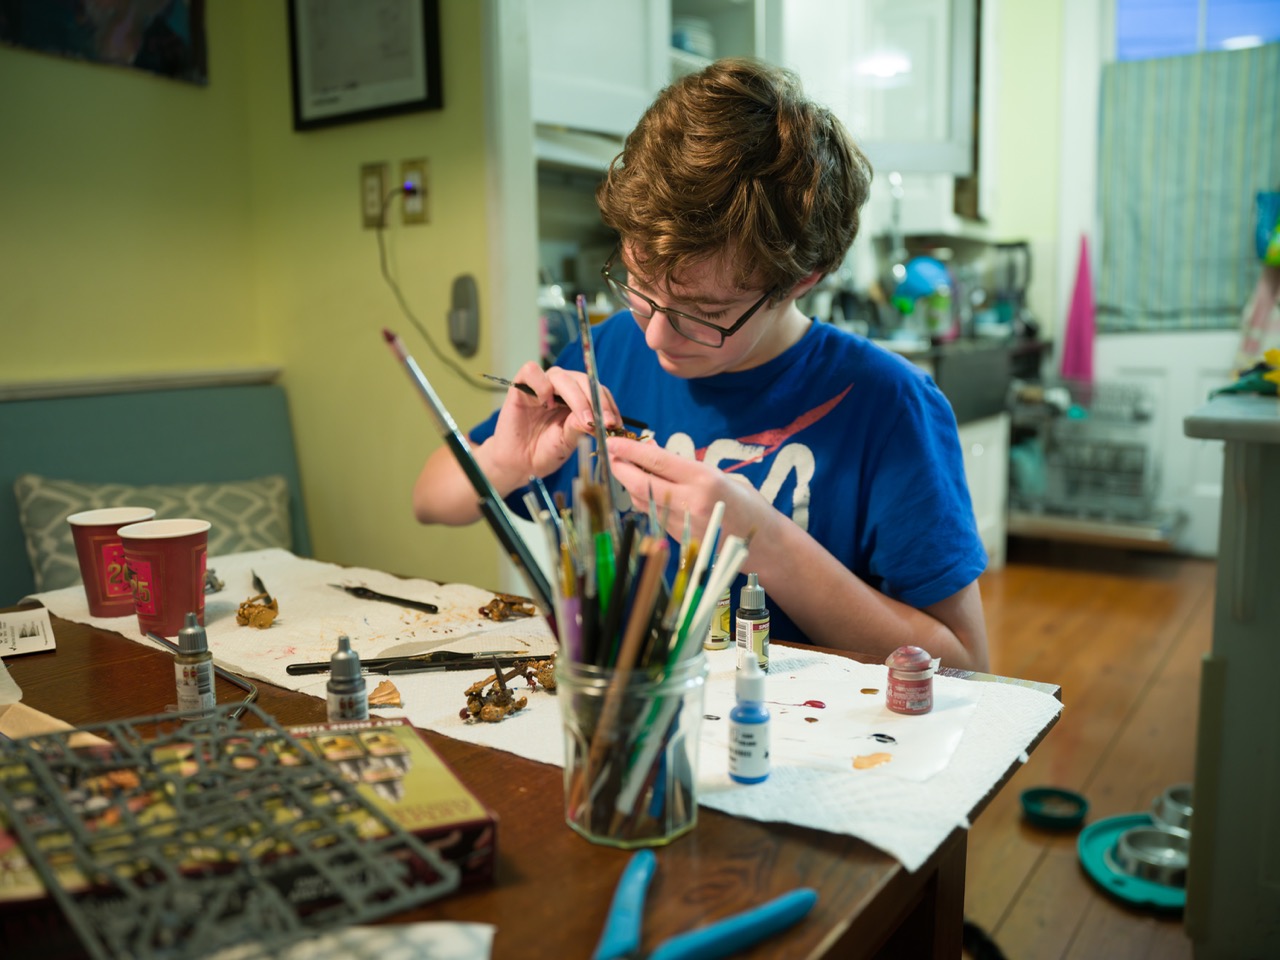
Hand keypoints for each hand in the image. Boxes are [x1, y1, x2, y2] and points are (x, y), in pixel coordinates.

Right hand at [485, 361, 626, 485]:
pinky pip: (532, 371)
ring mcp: (542, 385)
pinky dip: (541, 385)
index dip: (608, 405)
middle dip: (596, 402)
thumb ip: (581, 427)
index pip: (597, 391)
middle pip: (584, 381)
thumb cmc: (546, 451)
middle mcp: (562, 387)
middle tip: (603, 423)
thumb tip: (599, 419)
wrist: (519, 463)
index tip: (615, 424)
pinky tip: (545, 404)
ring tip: (582, 420)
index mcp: (578, 398)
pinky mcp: (520, 386)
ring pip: (563, 376)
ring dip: (577, 398)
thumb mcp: (569, 441)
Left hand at [605, 436, 773, 544]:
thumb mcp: (721, 476)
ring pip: (642, 499)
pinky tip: (643, 488)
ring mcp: (682, 522)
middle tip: (610, 454)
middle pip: (639, 483)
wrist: (765, 544)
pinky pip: (652, 513)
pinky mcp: (678, 537)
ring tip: (625, 467)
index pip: (656, 461)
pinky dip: (643, 499)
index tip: (613, 440)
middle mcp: (689, 501)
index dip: (630, 449)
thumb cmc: (749, 505)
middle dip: (620, 467)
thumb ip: (687, 467)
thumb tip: (654, 451)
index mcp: (703, 480)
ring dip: (629, 484)